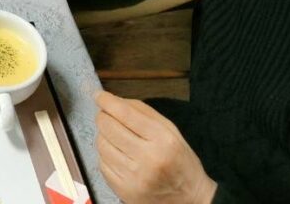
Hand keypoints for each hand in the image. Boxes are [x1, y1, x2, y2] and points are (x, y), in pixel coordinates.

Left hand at [95, 91, 216, 203]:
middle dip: (103, 117)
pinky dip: (106, 156)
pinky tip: (118, 156)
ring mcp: (134, 177)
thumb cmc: (180, 161)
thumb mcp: (171, 131)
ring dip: (104, 137)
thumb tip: (113, 100)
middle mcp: (148, 159)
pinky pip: (102, 164)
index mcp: (163, 139)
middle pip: (108, 127)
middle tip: (107, 116)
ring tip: (116, 139)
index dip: (107, 101)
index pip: (125, 113)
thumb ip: (143, 112)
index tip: (99, 95)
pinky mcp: (124, 191)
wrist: (190, 199)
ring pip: (101, 145)